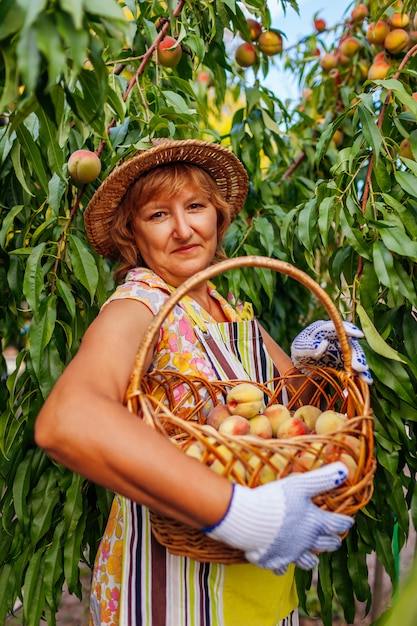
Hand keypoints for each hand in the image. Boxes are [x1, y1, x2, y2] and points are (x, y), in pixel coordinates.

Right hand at [203, 462, 352, 574]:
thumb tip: (345, 469)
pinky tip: (282, 564)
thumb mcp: (300, 484)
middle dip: (332, 541)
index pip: (336, 524)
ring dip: (312, 558)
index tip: (348, 522)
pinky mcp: (273, 561)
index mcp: (315, 523)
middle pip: (326, 544)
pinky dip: (284, 566)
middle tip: (335, 540)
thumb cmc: (276, 500)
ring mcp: (290, 554)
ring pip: (307, 561)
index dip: (344, 522)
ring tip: (313, 556)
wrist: (249, 519)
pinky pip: (282, 568)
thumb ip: (322, 478)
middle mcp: (306, 541)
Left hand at [290, 320, 372, 383]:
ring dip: (361, 365)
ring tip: (365, 378)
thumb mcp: (298, 348)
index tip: (358, 335)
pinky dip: (360, 373)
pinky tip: (366, 380)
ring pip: (355, 354)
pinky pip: (354, 365)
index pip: (337, 327)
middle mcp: (336, 337)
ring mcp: (342, 349)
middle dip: (357, 354)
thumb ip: (308, 346)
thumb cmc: (299, 352)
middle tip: (360, 367)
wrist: (301, 364)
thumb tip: (324, 344)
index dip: (348, 330)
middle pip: (350, 343)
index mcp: (324, 329)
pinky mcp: (345, 360)